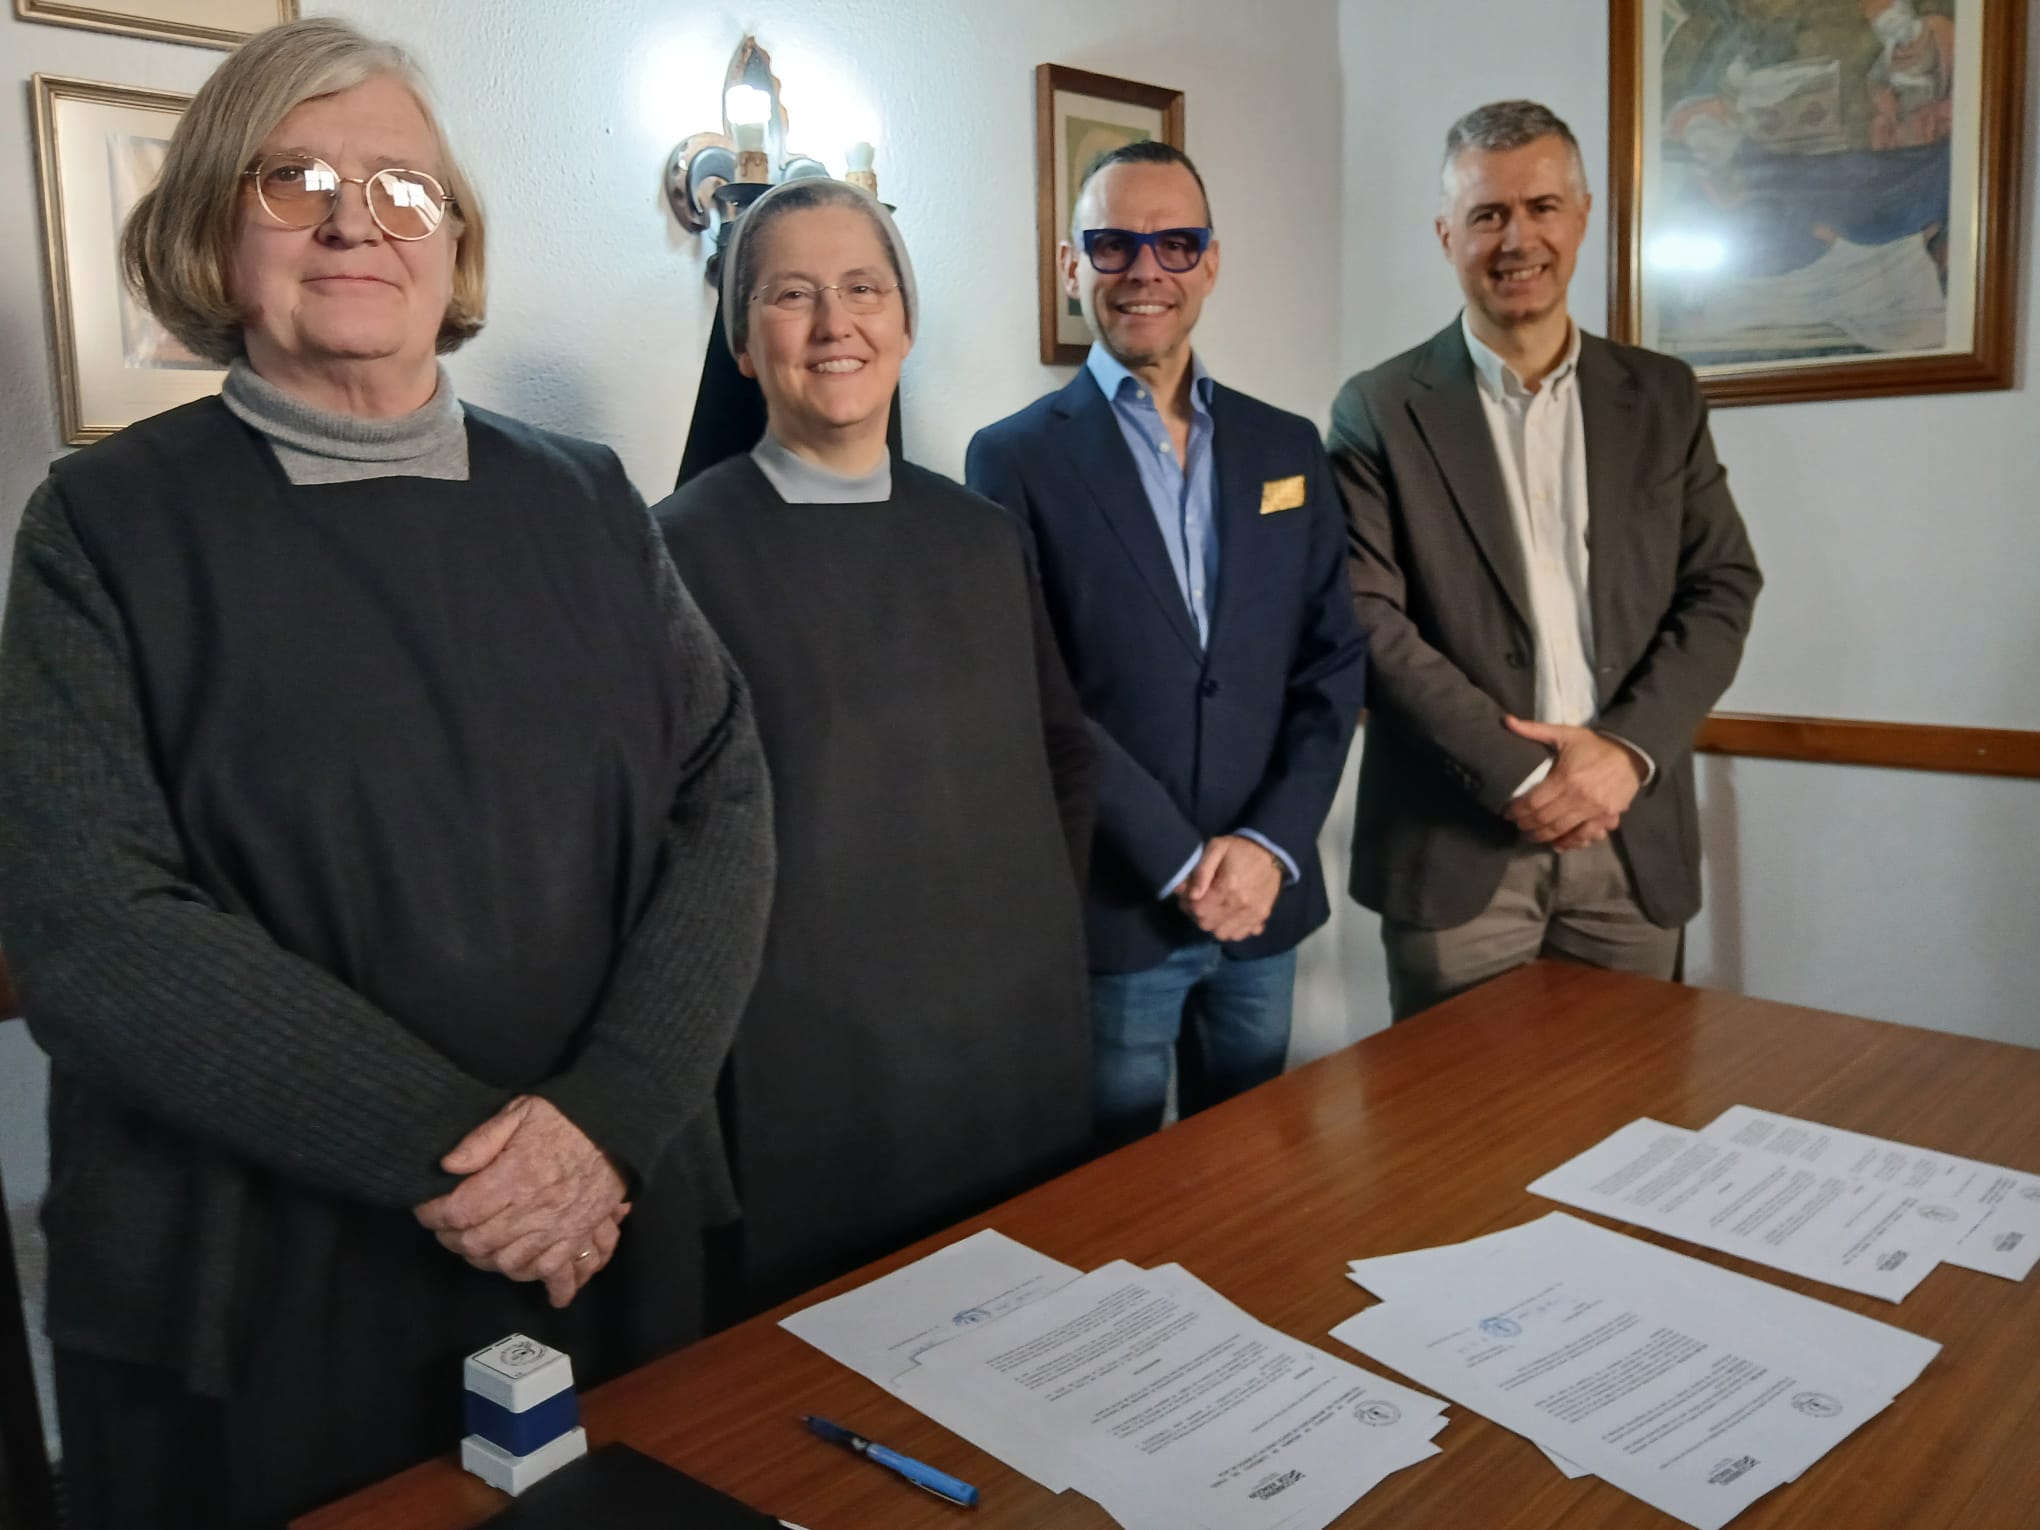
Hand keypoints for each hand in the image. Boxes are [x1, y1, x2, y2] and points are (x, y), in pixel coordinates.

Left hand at [414, 1095, 628, 1307]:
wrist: (617, 1127)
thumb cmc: (564, 1118)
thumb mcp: (520, 1111)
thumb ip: (482, 1138)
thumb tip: (447, 1166)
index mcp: (516, 1175)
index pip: (461, 1210)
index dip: (434, 1215)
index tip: (425, 1209)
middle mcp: (535, 1208)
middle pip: (479, 1242)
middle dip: (452, 1239)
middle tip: (445, 1228)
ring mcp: (559, 1227)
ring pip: (509, 1263)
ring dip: (485, 1260)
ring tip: (475, 1246)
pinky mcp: (578, 1236)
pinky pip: (551, 1271)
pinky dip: (532, 1276)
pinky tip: (519, 1268)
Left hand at [1177, 835, 1282, 942]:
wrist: (1272, 851)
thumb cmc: (1240, 848)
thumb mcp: (1216, 848)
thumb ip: (1201, 871)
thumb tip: (1190, 894)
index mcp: (1227, 887)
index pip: (1198, 910)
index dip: (1187, 905)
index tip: (1188, 896)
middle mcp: (1241, 905)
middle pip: (1207, 924)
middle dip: (1198, 915)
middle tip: (1200, 901)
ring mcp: (1253, 914)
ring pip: (1223, 934)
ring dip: (1214, 924)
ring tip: (1214, 909)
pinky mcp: (1262, 917)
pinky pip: (1241, 934)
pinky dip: (1232, 929)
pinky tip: (1229, 916)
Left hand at [1502, 718, 1644, 848]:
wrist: (1631, 754)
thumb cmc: (1594, 745)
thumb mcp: (1565, 734)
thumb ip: (1534, 730)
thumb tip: (1506, 720)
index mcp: (1565, 778)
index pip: (1534, 802)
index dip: (1517, 811)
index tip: (1508, 813)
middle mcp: (1578, 797)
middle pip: (1544, 819)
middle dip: (1526, 825)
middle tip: (1517, 825)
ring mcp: (1594, 810)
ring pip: (1561, 830)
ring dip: (1542, 836)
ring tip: (1531, 835)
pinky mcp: (1606, 817)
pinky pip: (1585, 836)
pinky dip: (1570, 843)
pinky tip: (1557, 844)